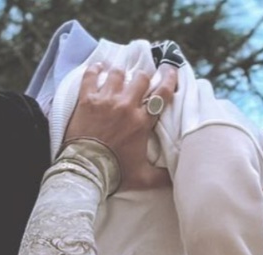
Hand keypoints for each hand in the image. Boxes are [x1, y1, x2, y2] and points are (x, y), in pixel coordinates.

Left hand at [63, 62, 177, 191]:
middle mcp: (126, 106)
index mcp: (142, 122)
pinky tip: (99, 66)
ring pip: (118, 74)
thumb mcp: (143, 178)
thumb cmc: (115, 173)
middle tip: (142, 78)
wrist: (86, 170)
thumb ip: (162, 177)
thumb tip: (176, 179)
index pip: (161, 95)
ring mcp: (105, 100)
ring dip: (121, 73)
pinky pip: (92, 75)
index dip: (168, 79)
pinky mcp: (87, 99)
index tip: (171, 70)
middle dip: (144, 76)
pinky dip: (96, 69)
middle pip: (140, 78)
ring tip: (120, 74)